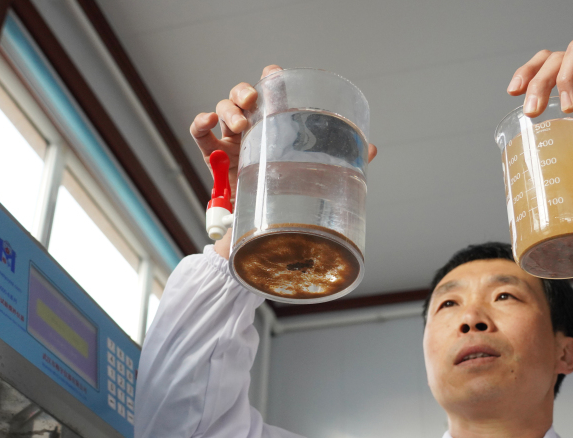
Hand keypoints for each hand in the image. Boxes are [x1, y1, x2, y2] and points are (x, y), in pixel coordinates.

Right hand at [190, 65, 378, 201]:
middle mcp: (250, 129)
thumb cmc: (284, 197)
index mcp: (272, 128)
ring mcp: (229, 141)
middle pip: (241, 95)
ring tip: (240, 124)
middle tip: (253, 102)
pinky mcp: (212, 158)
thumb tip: (372, 149)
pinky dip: (200, 122)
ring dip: (228, 109)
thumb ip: (338, 161)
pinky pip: (200, 135)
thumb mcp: (310, 176)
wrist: (258, 230)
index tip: (274, 72)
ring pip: (222, 108)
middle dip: (244, 91)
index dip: (269, 79)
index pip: (269, 94)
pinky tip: (208, 122)